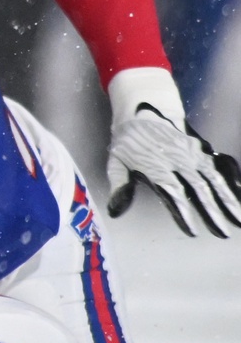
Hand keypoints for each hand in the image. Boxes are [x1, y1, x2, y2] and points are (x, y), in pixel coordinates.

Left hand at [105, 92, 240, 237]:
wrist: (142, 108)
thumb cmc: (127, 141)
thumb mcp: (115, 161)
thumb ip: (119, 186)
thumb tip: (114, 212)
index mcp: (156, 167)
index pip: (173, 194)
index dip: (184, 214)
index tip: (193, 232)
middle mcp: (177, 161)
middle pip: (198, 190)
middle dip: (213, 213)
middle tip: (224, 234)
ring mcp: (192, 153)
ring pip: (213, 179)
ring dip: (228, 199)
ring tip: (238, 219)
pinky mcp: (201, 148)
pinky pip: (219, 165)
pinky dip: (230, 179)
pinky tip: (239, 193)